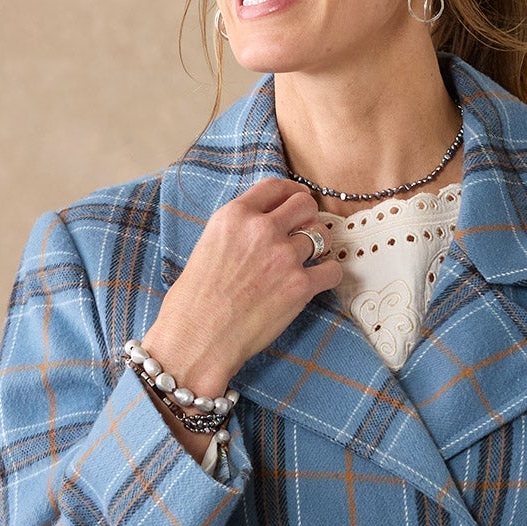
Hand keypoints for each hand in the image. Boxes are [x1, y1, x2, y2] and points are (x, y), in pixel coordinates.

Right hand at [141, 177, 343, 401]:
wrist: (197, 338)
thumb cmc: (194, 301)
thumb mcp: (208, 245)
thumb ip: (238, 230)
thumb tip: (262, 226)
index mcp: (235, 216)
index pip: (274, 186)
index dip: (291, 192)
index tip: (297, 201)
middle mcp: (261, 230)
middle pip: (305, 204)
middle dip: (309, 216)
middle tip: (306, 231)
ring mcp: (284, 256)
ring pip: (322, 235)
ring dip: (319, 246)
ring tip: (309, 259)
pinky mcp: (300, 286)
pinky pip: (332, 270)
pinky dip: (328, 275)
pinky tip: (318, 281)